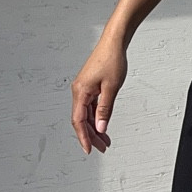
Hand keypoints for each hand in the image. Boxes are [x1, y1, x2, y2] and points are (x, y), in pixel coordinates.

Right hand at [70, 38, 126, 154]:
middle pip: (81, 120)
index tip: (89, 150)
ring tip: (105, 140)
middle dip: (91, 135)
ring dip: (95, 127)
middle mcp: (79, 91)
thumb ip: (105, 109)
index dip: (84, 137)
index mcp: (80, 92)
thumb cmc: (111, 60)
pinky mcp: (89, 86)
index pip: (78, 121)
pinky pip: (90, 106)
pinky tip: (103, 123)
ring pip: (86, 114)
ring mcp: (83, 88)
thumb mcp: (111, 88)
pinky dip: (96, 117)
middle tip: (102, 147)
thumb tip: (101, 127)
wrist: (113, 42)